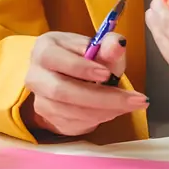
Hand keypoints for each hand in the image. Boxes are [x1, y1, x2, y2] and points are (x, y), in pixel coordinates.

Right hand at [24, 31, 148, 136]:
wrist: (75, 79)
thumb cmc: (87, 59)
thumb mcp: (100, 48)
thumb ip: (109, 46)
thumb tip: (117, 45)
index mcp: (44, 49)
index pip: (55, 58)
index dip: (80, 68)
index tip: (107, 74)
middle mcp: (35, 75)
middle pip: (62, 91)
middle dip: (100, 97)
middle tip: (132, 99)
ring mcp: (39, 100)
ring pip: (69, 111)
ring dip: (103, 111)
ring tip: (128, 105)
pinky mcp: (48, 120)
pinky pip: (72, 124)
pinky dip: (97, 119)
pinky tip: (114, 111)